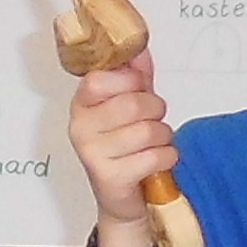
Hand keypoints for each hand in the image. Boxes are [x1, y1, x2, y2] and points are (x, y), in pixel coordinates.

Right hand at [64, 48, 174, 228]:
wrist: (123, 198)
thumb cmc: (126, 149)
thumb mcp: (130, 106)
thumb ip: (134, 76)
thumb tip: (139, 47)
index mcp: (82, 104)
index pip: (100, 79)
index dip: (130, 81)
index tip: (137, 88)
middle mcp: (80, 128)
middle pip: (132, 103)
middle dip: (155, 109)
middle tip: (153, 118)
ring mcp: (92, 154)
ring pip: (147, 131)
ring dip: (163, 136)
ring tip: (155, 142)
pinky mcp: (110, 178)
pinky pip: (154, 156)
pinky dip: (166, 157)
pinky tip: (157, 161)